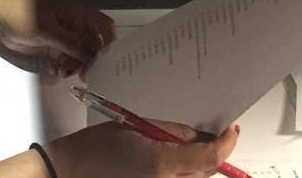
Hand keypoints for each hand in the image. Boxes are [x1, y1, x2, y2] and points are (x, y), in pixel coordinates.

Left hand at [0, 0, 117, 80]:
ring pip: (82, 56)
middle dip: (91, 61)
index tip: (109, 59)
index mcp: (77, 14)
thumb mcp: (47, 29)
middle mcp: (76, 26)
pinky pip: (69, 60)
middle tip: (83, 75)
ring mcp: (66, 38)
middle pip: (95, 45)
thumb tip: (89, 56)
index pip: (103, 25)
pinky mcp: (57, 48)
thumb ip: (69, 43)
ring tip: (61, 71)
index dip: (110, 40)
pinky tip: (54, 70)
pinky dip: (65, 67)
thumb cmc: (24, 18)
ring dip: (76, 66)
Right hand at [44, 121, 239, 177]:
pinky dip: (181, 174)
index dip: (227, 143)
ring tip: (177, 149)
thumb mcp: (137, 128)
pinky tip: (168, 162)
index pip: (211, 156)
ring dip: (196, 166)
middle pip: (206, 171)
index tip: (231, 130)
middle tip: (206, 135)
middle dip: (211, 153)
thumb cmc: (98, 146)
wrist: (71, 172)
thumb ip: (173, 133)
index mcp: (162, 163)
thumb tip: (202, 136)